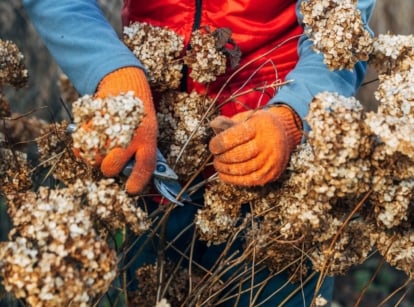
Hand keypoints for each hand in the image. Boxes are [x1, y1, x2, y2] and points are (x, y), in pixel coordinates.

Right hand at [83, 67, 156, 194]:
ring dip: (97, 157)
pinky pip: (81, 147)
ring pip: (94, 159)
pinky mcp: (91, 123)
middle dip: (109, 169)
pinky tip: (93, 138)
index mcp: (147, 138)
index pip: (145, 166)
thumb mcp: (149, 130)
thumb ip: (143, 151)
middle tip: (111, 161)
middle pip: (111, 167)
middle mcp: (128, 135)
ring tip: (104, 143)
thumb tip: (135, 177)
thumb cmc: (138, 114)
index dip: (137, 182)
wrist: (124, 82)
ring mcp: (108, 129)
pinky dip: (84, 147)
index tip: (130, 190)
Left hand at [209, 106, 301, 185]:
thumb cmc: (259, 125)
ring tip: (219, 164)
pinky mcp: (271, 174)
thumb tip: (213, 126)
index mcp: (260, 127)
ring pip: (242, 170)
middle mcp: (268, 144)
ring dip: (225, 169)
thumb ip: (229, 122)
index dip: (218, 144)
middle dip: (221, 157)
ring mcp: (271, 161)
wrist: (284, 134)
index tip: (213, 146)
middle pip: (237, 155)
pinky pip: (249, 181)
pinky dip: (233, 179)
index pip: (233, 137)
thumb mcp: (246, 117)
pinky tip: (225, 174)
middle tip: (216, 156)